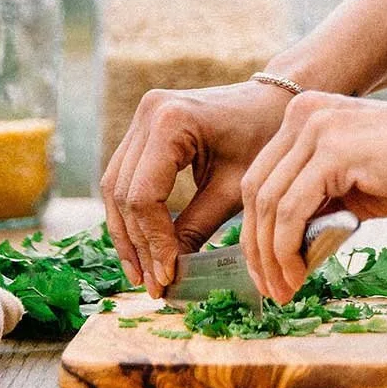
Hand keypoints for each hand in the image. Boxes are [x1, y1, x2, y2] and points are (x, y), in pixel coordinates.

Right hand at [101, 78, 292, 297]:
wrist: (272, 101)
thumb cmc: (263, 139)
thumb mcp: (234, 188)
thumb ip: (198, 228)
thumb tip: (170, 275)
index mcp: (171, 121)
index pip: (144, 196)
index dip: (153, 241)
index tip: (168, 276)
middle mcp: (147, 113)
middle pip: (122, 193)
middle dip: (137, 244)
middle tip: (152, 286)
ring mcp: (140, 118)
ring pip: (114, 187)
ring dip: (127, 234)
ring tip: (142, 274)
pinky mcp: (141, 128)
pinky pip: (123, 177)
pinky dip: (131, 214)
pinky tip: (143, 247)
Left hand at [240, 90, 386, 302]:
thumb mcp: (354, 186)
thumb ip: (319, 203)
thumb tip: (286, 248)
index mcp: (304, 119)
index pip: (261, 179)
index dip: (256, 229)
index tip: (266, 269)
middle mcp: (302, 116)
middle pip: (256, 191)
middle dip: (256, 247)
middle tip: (270, 287)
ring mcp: (316, 129)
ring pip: (270, 203)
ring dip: (270, 255)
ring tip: (285, 289)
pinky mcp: (333, 151)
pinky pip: (293, 209)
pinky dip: (288, 248)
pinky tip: (298, 273)